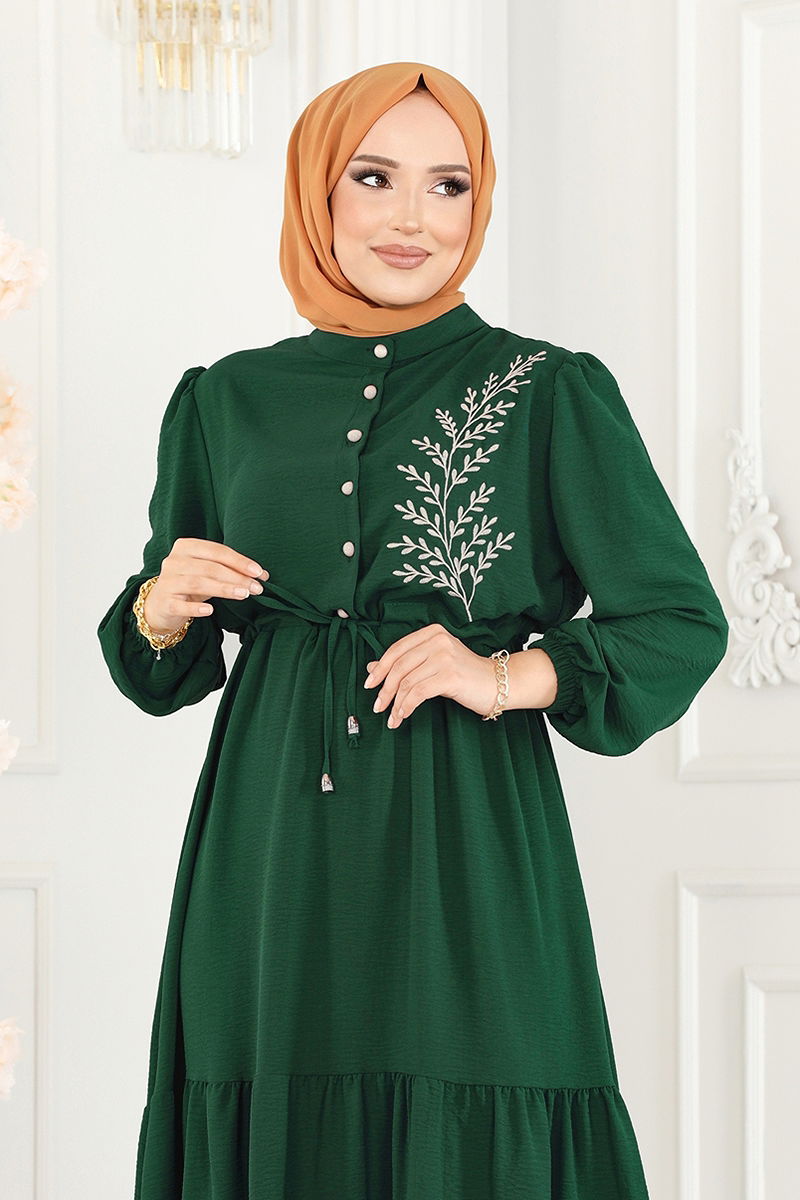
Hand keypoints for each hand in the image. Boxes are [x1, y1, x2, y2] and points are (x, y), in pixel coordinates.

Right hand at [143, 537, 269, 633]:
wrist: (161, 604)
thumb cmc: (189, 584)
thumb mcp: (207, 572)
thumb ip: (229, 569)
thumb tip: (262, 574)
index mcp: (186, 547)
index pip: (217, 551)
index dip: (239, 561)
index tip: (259, 572)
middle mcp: (174, 561)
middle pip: (210, 567)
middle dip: (237, 577)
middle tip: (256, 587)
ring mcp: (167, 581)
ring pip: (199, 583)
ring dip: (224, 589)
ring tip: (244, 594)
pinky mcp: (165, 602)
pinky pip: (181, 605)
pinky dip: (196, 608)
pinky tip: (210, 611)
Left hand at [362, 622, 499, 728]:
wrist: (497, 683)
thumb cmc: (464, 674)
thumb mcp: (433, 663)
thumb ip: (406, 663)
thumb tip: (372, 668)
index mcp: (432, 632)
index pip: (397, 649)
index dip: (380, 668)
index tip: (369, 685)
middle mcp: (438, 640)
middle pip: (399, 666)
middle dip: (385, 689)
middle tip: (377, 706)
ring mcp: (445, 657)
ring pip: (407, 681)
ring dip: (395, 703)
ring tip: (392, 717)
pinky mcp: (451, 675)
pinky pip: (418, 693)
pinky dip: (407, 706)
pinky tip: (403, 716)